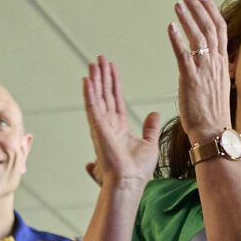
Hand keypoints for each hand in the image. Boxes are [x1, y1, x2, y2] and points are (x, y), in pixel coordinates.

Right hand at [83, 57, 159, 189]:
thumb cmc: (138, 170)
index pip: (116, 99)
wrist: (130, 182)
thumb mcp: (149, 143)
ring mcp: (102, 126)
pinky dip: (89, 93)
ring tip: (94, 63)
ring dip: (95, 79)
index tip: (111, 68)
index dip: (114, 82)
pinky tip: (87, 79)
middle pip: (105, 94)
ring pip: (97, 97)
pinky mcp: (97, 128)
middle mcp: (108, 124)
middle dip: (103, 76)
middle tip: (100, 59)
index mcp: (120, 127)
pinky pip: (92, 106)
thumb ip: (149, 128)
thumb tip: (153, 113)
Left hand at [166, 0, 233, 144]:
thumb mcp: (216, 84)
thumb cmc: (213, 113)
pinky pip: (184, 56)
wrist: (213, 132)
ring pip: (198, 37)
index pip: (219, 28)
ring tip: (178, 3)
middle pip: (210, 27)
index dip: (210, 9)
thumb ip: (212, 67)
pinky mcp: (191, 81)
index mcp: (221, 63)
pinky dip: (178, 40)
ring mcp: (204, 71)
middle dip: (198, 7)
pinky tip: (170, 27)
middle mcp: (214, 63)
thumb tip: (207, 57)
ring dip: (188, 18)